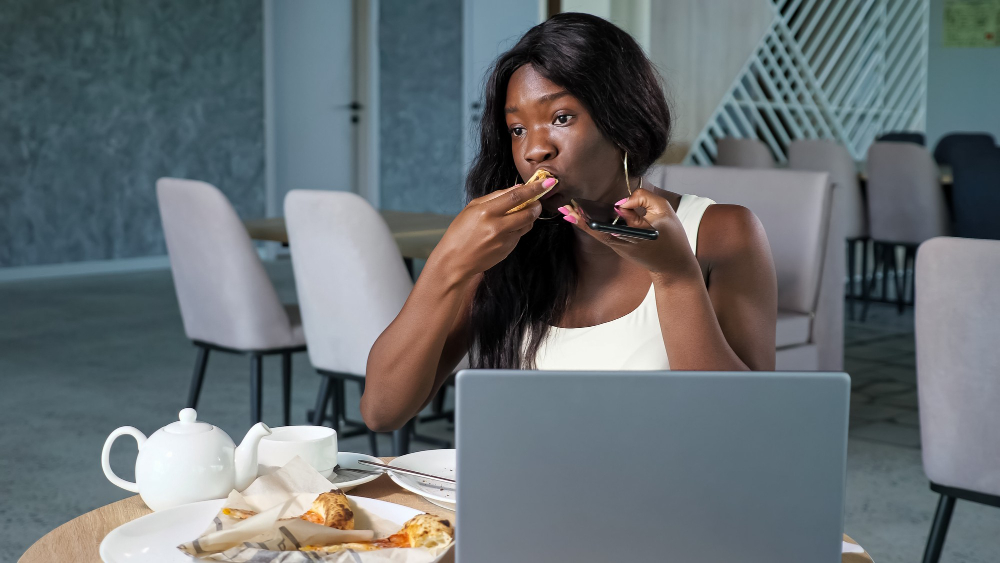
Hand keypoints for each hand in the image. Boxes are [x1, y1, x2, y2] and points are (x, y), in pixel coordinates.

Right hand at [429, 177, 556, 281]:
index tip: (548, 182)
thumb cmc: (460, 232)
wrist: (455, 261)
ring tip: (521, 212)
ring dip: (529, 216)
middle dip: (537, 204)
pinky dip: (518, 228)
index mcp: (486, 211)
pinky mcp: (507, 250)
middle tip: (538, 200)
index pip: (516, 196)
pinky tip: (507, 228)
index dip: (534, 189)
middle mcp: (497, 226)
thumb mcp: (473, 208)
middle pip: (528, 212)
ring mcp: (504, 240)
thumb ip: (496, 196)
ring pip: (527, 224)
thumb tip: (518, 188)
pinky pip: (519, 235)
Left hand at [558, 188, 700, 279]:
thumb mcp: (664, 210)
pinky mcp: (618, 247)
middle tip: (565, 209)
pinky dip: (590, 226)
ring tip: (567, 211)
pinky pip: (601, 235)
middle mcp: (624, 243)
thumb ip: (644, 198)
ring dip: (582, 222)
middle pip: (598, 231)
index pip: (614, 224)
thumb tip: (620, 202)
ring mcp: (620, 247)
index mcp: (638, 234)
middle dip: (582, 220)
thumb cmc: (672, 236)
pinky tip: (579, 218)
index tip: (588, 211)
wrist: (672, 265)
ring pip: (597, 234)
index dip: (602, 217)